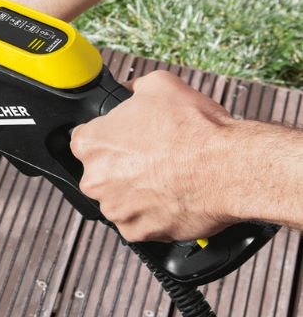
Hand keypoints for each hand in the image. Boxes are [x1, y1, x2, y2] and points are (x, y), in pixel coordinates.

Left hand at [70, 70, 237, 241]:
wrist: (229, 167)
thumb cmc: (195, 129)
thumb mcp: (160, 85)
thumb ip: (134, 88)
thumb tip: (130, 90)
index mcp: (91, 143)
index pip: (87, 139)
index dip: (111, 138)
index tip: (129, 140)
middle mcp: (95, 179)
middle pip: (102, 172)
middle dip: (123, 168)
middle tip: (154, 160)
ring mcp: (115, 208)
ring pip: (120, 200)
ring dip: (138, 192)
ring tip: (168, 179)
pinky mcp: (137, 232)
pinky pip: (138, 224)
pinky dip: (153, 215)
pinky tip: (172, 199)